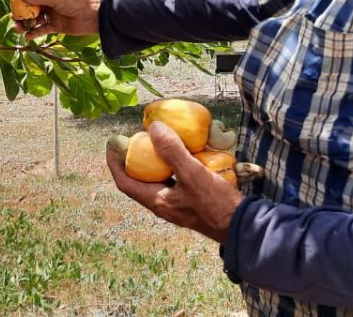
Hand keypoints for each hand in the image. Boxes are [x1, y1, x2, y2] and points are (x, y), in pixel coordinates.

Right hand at [12, 0, 100, 39]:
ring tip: (18, 29)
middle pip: (30, 8)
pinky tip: (28, 36)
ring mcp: (51, 15)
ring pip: (34, 20)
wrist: (92, 16)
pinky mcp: (55, 26)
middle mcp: (48, 3)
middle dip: (20, 13)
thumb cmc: (75, 1)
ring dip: (25, 24)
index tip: (10, 1)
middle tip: (13, 19)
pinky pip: (42, 30)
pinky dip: (34, 33)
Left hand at [106, 121, 242, 242]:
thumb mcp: (192, 173)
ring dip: (155, 161)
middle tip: (136, 138)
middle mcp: (163, 204)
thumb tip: (153, 128)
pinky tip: (184, 153)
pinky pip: (174, 180)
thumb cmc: (214, 203)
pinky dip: (174, 165)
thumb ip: (172, 151)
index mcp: (156, 201)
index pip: (125, 182)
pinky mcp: (190, 201)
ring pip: (158, 179)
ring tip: (159, 141)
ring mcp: (177, 204)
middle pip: (140, 179)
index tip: (111, 143)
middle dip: (135, 158)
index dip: (115, 162)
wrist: (241, 225)